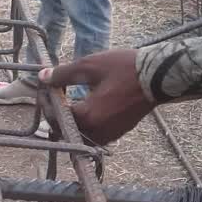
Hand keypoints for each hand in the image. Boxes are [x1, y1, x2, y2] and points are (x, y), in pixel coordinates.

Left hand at [39, 49, 153, 145]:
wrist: (159, 76)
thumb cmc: (124, 69)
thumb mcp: (89, 66)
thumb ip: (63, 74)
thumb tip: (42, 77)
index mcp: (87, 117)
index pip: (56, 118)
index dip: (47, 105)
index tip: (45, 91)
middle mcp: (97, 132)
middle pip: (67, 131)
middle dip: (57, 116)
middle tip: (54, 98)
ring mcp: (110, 134)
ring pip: (81, 135)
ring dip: (72, 122)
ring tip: (68, 104)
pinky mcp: (120, 132)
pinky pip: (96, 134)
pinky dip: (87, 125)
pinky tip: (86, 109)